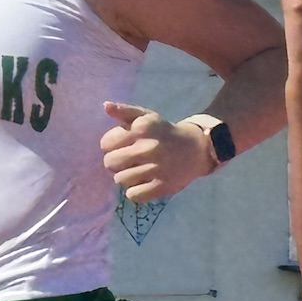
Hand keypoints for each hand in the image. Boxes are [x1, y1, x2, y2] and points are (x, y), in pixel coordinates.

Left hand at [101, 103, 215, 202]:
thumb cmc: (164, 132)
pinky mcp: (162, 186)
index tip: (122, 146)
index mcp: (141, 129)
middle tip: (128, 160)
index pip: (105, 144)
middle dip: (116, 162)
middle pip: (110, 163)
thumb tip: (106, 106)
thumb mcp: (146, 116)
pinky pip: (133, 195)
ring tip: (137, 171)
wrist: (196, 148)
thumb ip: (124, 111)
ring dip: (126, 177)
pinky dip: (136, 191)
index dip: (111, 145)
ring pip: (120, 180)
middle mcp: (148, 148)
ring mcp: (156, 168)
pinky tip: (144, 183)